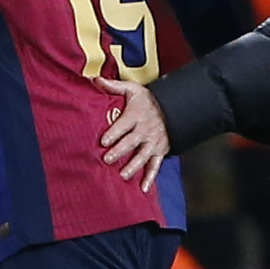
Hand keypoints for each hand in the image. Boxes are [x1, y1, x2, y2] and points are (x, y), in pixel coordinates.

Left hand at [97, 77, 170, 192]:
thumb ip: (114, 86)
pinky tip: (143, 188)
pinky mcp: (159, 152)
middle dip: (120, 151)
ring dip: (133, 166)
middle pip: (132, 142)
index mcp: (137, 115)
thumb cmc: (148, 100)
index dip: (114, 132)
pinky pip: (155, 166)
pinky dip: (150, 178)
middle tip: (108, 159)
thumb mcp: (133, 89)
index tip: (104, 141)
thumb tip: (96, 80)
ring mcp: (153, 142)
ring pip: (143, 156)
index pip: (124, 124)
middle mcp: (146, 130)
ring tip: (122, 174)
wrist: (172, 108)